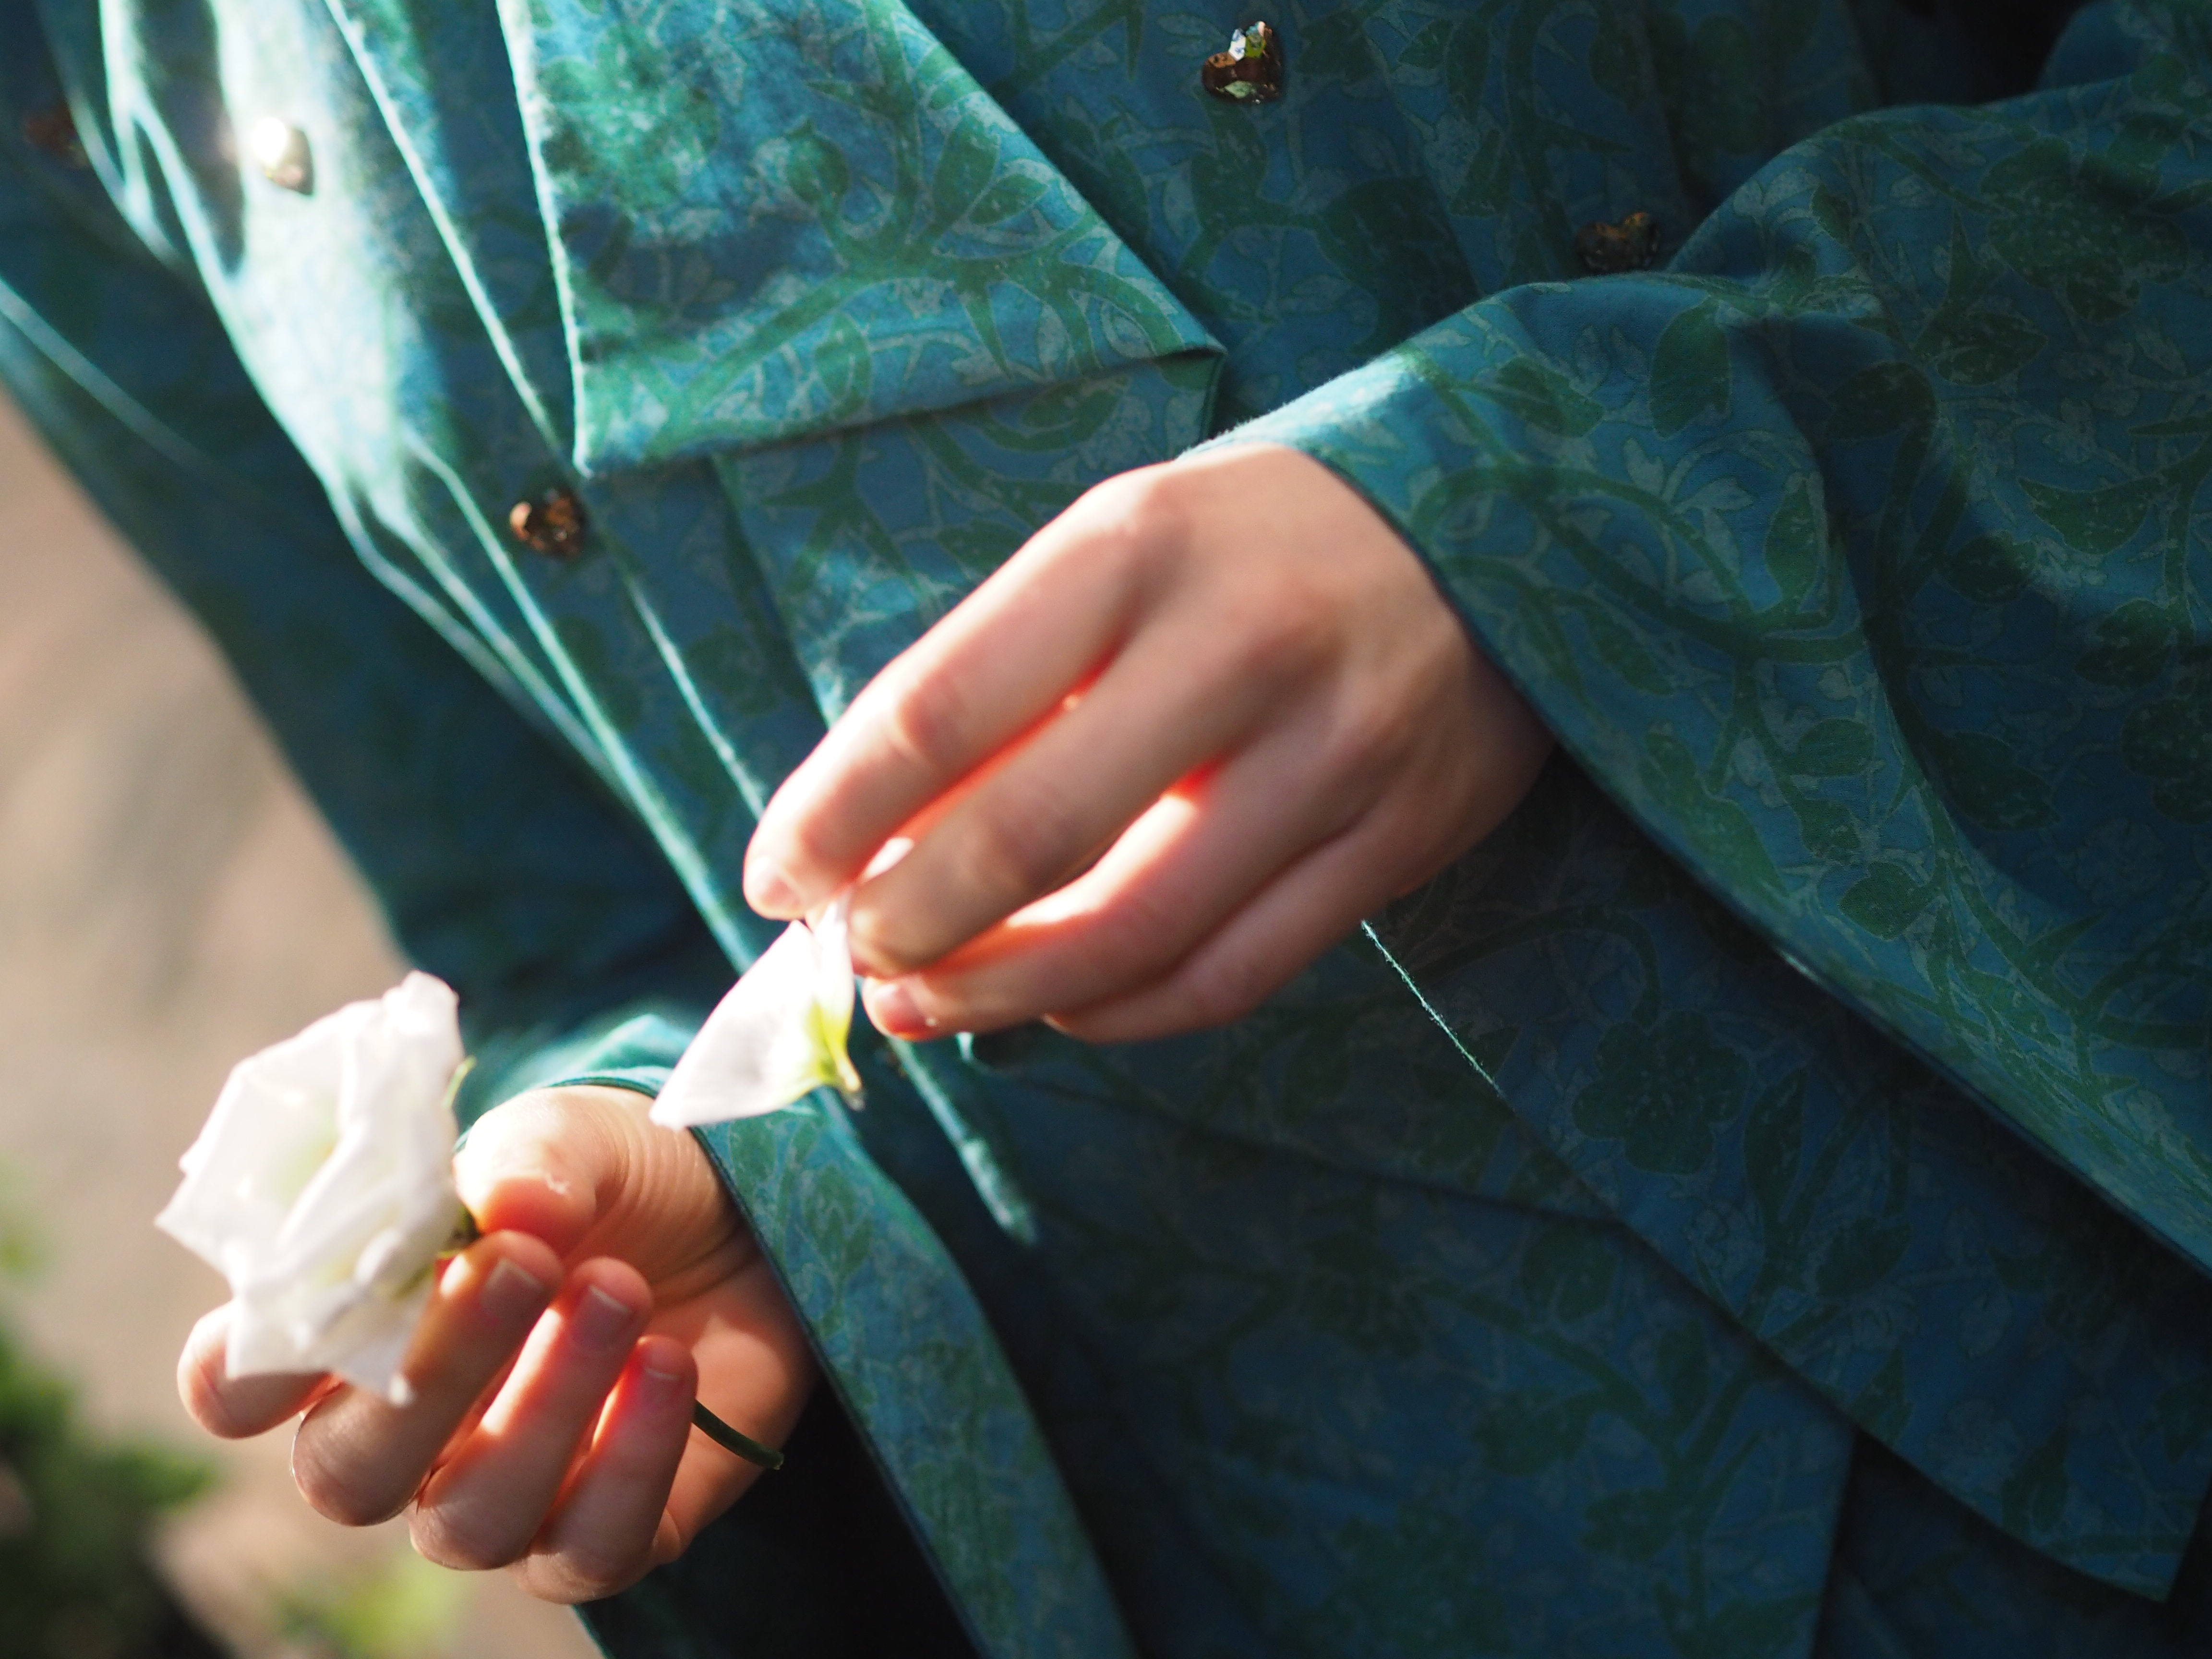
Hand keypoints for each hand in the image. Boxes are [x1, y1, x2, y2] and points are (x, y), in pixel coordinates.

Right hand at [177, 1086, 812, 1602]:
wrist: (743, 1217)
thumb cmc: (615, 1181)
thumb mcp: (575, 1138)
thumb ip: (530, 1162)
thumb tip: (510, 1208)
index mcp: (353, 1332)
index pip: (238, 1385)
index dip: (252, 1365)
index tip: (328, 1294)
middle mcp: (405, 1436)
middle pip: (347, 1470)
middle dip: (431, 1371)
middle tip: (522, 1264)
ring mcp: (501, 1497)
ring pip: (471, 1519)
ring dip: (547, 1404)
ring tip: (620, 1288)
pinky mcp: (603, 1534)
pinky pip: (591, 1549)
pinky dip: (634, 1461)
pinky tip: (673, 1364)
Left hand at [743, 443, 1551, 1041]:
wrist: (1496, 526)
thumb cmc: (1253, 546)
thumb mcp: (1119, 550)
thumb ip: (1003, 680)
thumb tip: (868, 843)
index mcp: (1136, 548)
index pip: (938, 709)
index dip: (832, 816)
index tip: (774, 879)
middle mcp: (1239, 646)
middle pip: (1028, 837)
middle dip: (907, 927)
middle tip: (853, 961)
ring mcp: (1334, 754)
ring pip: (1132, 934)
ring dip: (1000, 994)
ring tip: (926, 1007)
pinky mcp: (1397, 842)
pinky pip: (1232, 975)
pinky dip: (1120, 1013)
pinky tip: (1057, 1008)